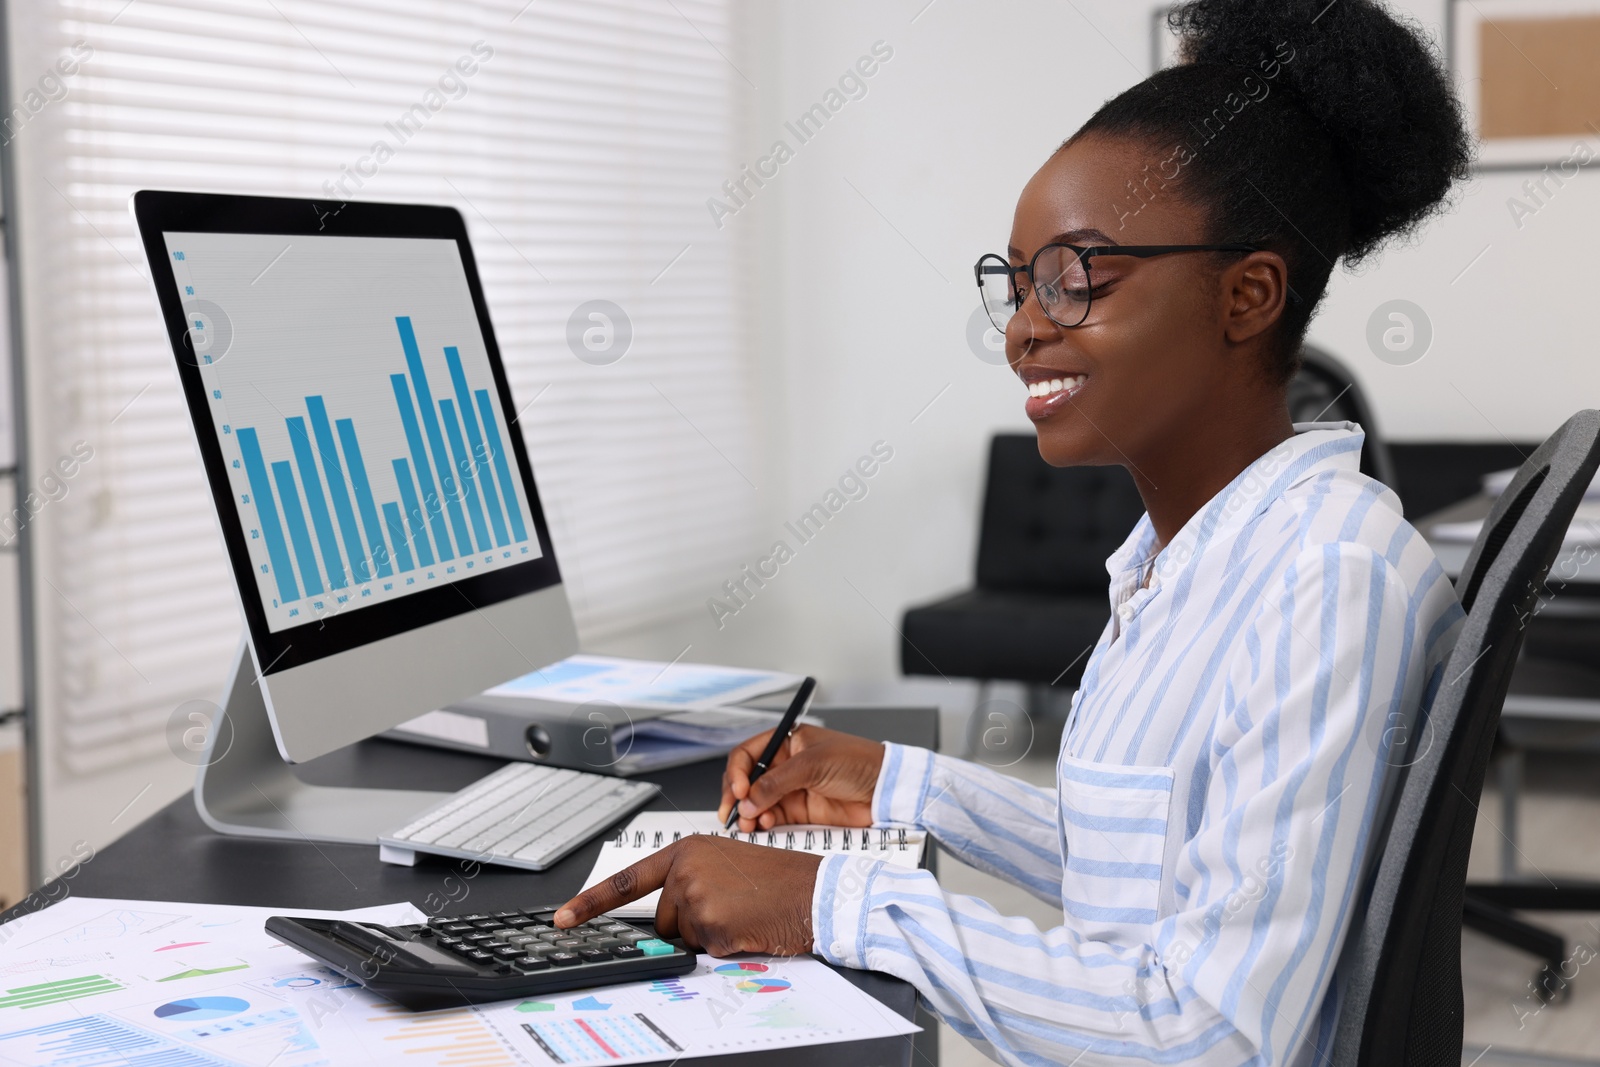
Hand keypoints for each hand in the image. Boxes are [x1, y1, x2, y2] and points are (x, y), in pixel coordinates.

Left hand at [554, 836, 820, 955]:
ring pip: (682, 937)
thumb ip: (688, 884)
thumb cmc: (776, 880)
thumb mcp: (725, 867)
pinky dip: (725, 945)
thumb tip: (663, 921)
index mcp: (687, 851)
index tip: (562, 918)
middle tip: (731, 907)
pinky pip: (703, 949)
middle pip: (662, 919)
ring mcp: (695, 895)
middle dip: (691, 924)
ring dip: (709, 935)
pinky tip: (747, 924)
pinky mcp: (709, 922)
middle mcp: (685, 869)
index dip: (590, 902)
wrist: (812, 890)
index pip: (627, 881)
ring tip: (741, 912)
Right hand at [717, 724, 883, 831]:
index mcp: (785, 742)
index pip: (748, 755)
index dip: (738, 772)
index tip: (740, 790)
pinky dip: (762, 823)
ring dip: (747, 813)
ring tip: (749, 823)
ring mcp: (790, 789)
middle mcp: (784, 765)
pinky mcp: (798, 812)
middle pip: (746, 780)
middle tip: (732, 812)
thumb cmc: (857, 762)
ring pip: (755, 802)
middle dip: (736, 796)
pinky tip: (763, 825)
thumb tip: (748, 799)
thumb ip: (778, 782)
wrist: (884, 789)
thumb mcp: (814, 764)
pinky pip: (771, 818)